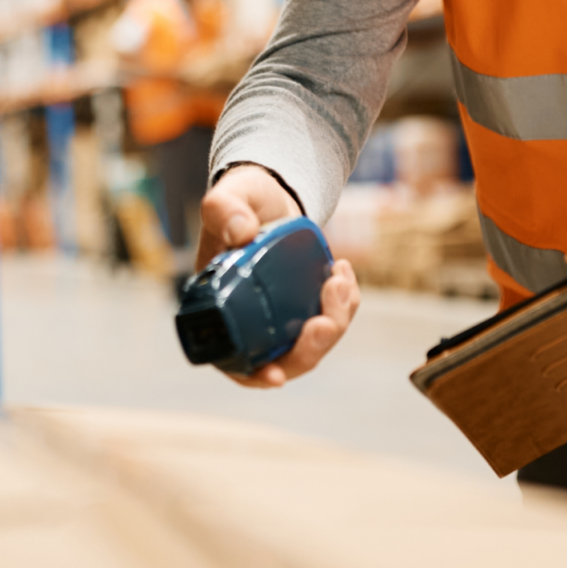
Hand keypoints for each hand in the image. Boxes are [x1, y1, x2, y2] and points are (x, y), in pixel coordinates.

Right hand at [195, 164, 360, 387]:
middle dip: (309, 349)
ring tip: (340, 278)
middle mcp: (253, 321)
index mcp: (223, 307)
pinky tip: (342, 271)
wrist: (270, 192)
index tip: (275, 375)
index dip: (253, 375)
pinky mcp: (307, 305)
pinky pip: (330, 319)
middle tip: (324, 322)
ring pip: (312, 344)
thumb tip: (241, 233)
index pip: (233, 359)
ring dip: (334, 322)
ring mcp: (283, 316)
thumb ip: (225, 209)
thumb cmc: (241, 198)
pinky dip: (343, 304)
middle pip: (283, 360)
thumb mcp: (229, 197)